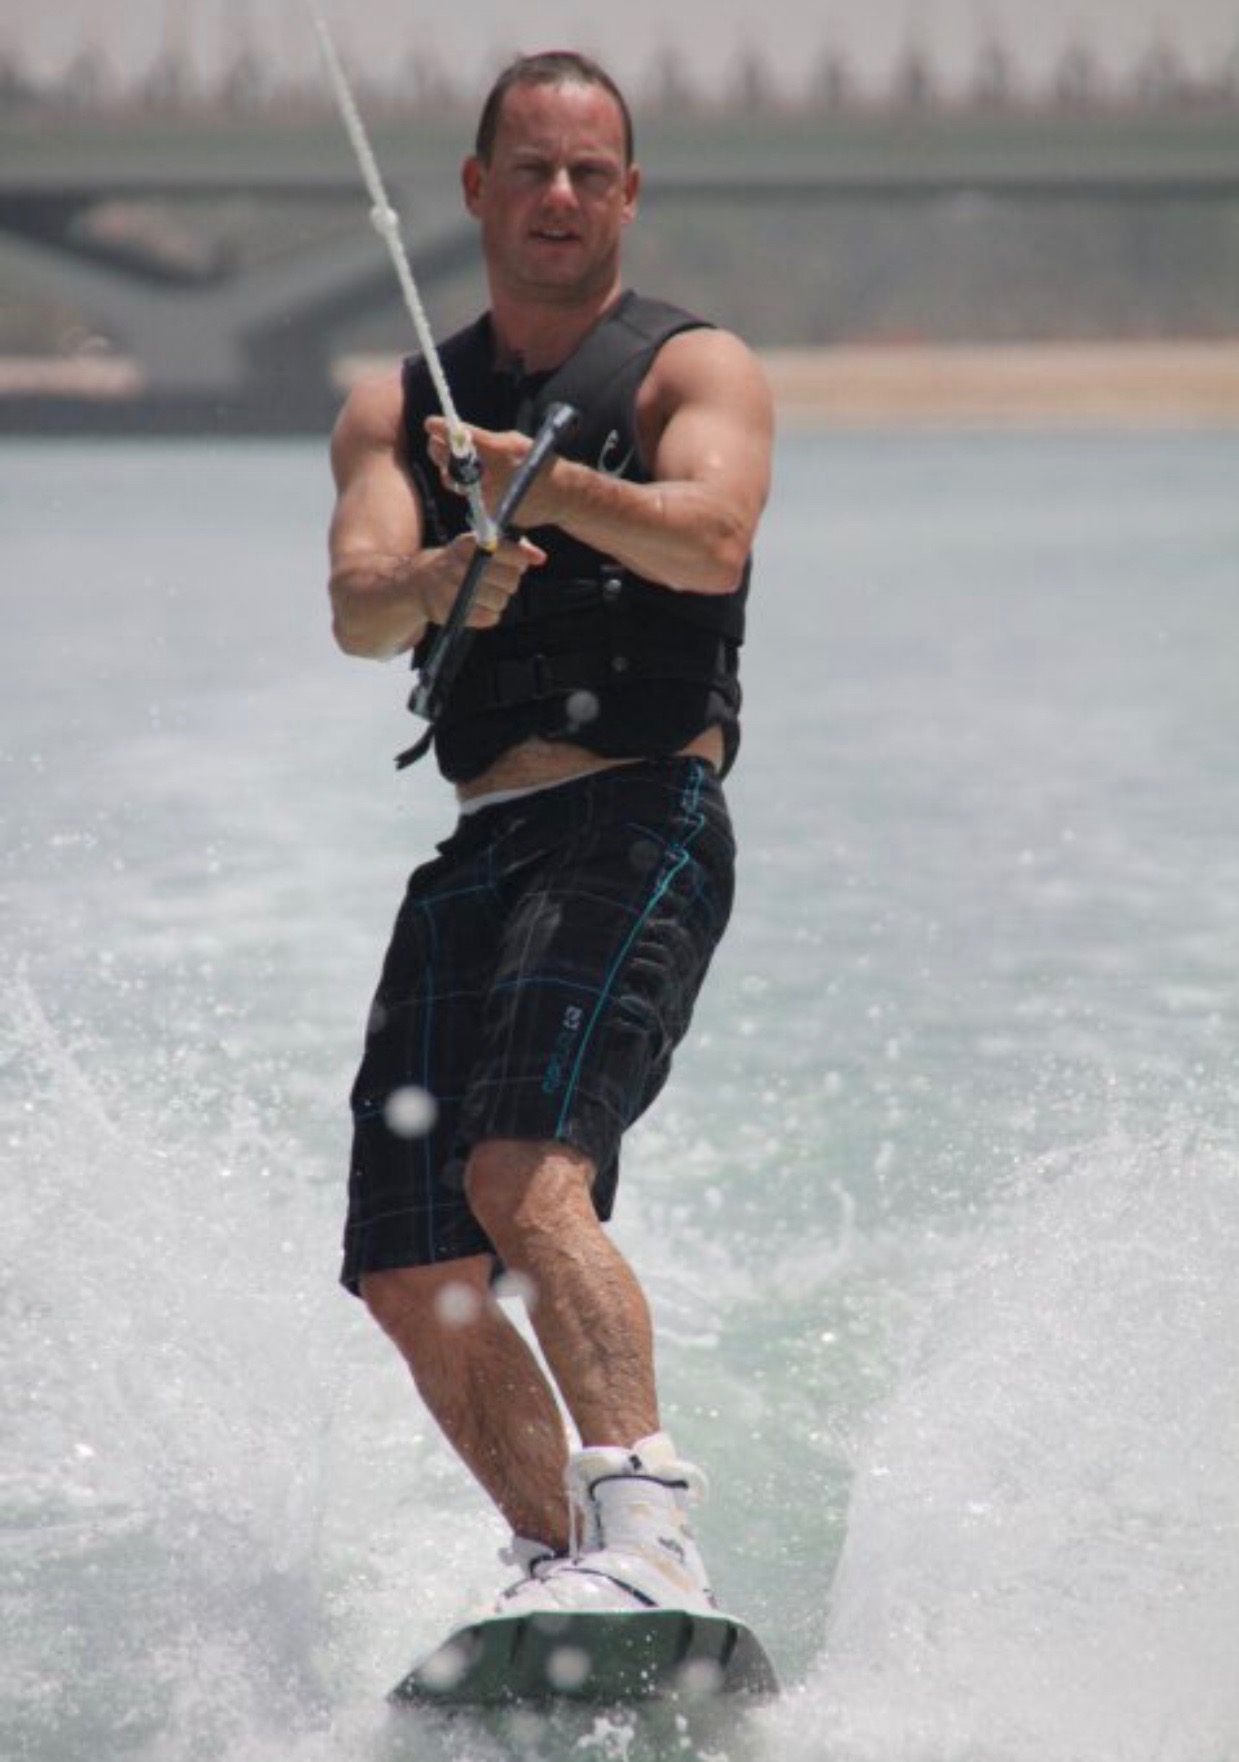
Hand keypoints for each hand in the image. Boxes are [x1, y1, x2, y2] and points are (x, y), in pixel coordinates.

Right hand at [419, 531, 545, 629]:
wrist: (420, 583)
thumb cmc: (459, 562)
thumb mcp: (480, 545)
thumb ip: (514, 548)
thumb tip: (540, 558)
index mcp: (470, 544)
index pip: (513, 554)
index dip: (519, 561)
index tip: (513, 563)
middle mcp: (461, 564)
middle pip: (511, 580)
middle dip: (509, 583)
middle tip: (495, 581)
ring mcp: (455, 589)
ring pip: (502, 600)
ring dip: (498, 600)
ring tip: (483, 593)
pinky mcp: (454, 611)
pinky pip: (490, 618)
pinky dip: (488, 614)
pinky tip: (477, 606)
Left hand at [424, 417, 558, 527]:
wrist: (560, 494)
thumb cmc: (539, 462)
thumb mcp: (515, 441)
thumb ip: (489, 441)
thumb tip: (465, 436)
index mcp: (496, 450)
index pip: (460, 436)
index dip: (440, 428)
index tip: (430, 423)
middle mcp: (489, 474)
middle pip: (448, 460)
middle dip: (437, 449)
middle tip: (434, 443)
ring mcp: (487, 494)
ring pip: (454, 481)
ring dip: (449, 470)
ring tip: (452, 464)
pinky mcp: (488, 511)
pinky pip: (470, 496)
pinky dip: (471, 487)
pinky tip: (478, 481)